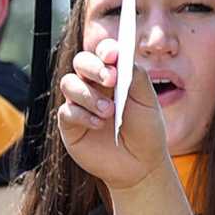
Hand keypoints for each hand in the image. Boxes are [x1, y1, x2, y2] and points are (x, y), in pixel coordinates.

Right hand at [56, 39, 173, 190]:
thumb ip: (136, 78)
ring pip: (69, 83)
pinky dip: (83, 115)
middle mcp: (93, 85)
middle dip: (94, 67)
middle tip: (111, 79)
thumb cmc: (145, 130)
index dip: (105, 49)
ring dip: (89, 95)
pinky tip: (99, 124)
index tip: (113, 55)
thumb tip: (121, 58)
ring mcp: (79, 103)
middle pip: (81, 62)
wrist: (140, 165)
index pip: (103, 52)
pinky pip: (66, 111)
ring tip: (109, 111)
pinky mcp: (70, 124)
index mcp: (114, 74)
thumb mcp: (148, 102)